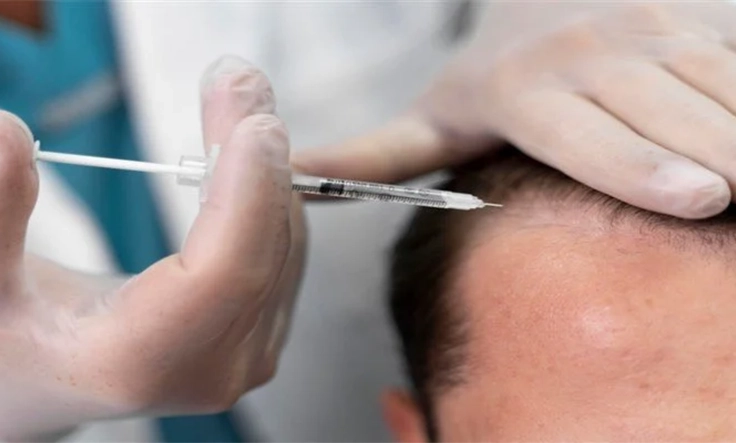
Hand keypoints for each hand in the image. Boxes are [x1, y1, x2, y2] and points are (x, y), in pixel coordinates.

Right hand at [0, 57, 304, 439]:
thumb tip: (11, 135)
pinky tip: (240, 156)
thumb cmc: (13, 338)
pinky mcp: (259, 332)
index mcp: (140, 360)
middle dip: (258, 153)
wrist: (49, 378)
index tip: (255, 120)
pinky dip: (268, 193)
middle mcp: (211, 368)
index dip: (249, 190)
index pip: (227, 272)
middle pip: (264, 248)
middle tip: (238, 81)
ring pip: (284, 244)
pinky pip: (285, 250)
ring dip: (266, 166)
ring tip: (233, 108)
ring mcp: (243, 355)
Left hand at [295, 3, 735, 218]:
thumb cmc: (494, 78)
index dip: (642, 171)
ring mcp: (654, 33)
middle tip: (725, 205)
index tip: (697, 203)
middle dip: (715, 167)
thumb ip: (376, 154)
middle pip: (674, 125)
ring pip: (722, 98)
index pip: (589, 137)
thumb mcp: (433, 117)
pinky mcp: (700, 22)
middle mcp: (593, 55)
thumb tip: (304, 178)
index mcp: (526, 90)